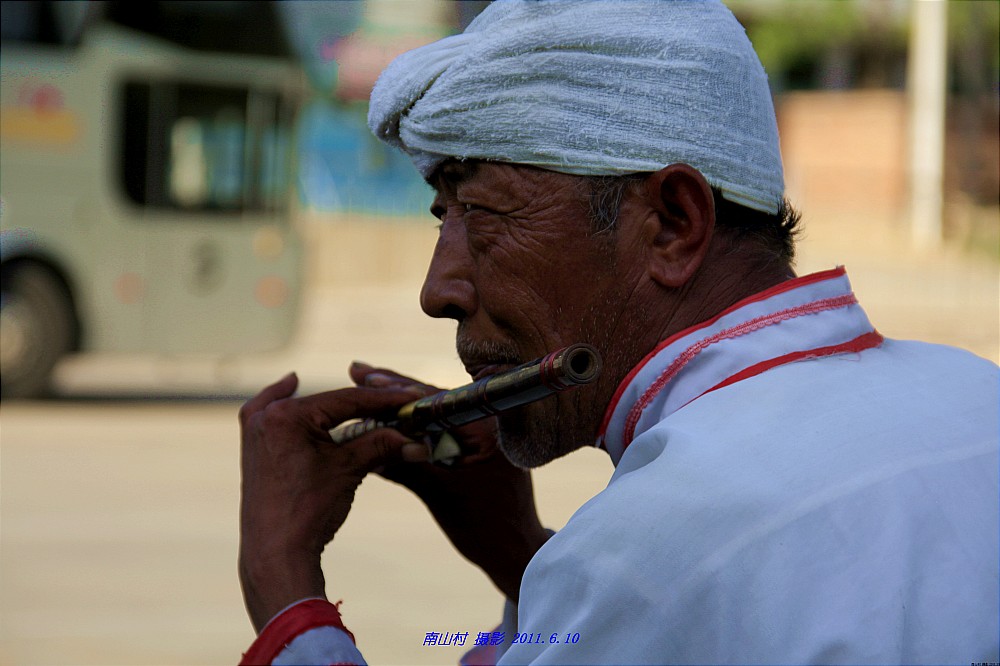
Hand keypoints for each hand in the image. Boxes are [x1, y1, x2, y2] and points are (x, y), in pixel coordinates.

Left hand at [238, 372, 419, 631]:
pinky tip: (292, 384)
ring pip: (303, 406)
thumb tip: (418, 441)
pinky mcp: (254, 446)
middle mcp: (265, 416)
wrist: (276, 553)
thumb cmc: (309, 511)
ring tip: (361, 395)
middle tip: (396, 400)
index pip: (347, 400)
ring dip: (331, 404)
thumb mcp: (348, 469)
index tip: (411, 397)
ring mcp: (255, 431)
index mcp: (286, 415)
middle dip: (363, 404)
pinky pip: (275, 415)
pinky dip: (289, 404)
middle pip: (327, 403)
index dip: (384, 400)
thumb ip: (381, 445)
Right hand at [350, 362, 550, 600]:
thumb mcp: (439, 494)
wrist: (513, 552)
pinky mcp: (478, 446)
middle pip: (433, 400)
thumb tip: (362, 443)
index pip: (434, 399)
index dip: (395, 388)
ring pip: (435, 413)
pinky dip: (415, 426)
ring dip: (402, 406)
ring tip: (365, 385)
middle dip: (394, 389)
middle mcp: (490, 422)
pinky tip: (388, 419)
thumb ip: (404, 465)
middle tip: (358, 370)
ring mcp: (485, 433)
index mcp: (488, 428)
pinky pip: (441, 429)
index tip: (364, 374)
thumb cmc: (483, 528)